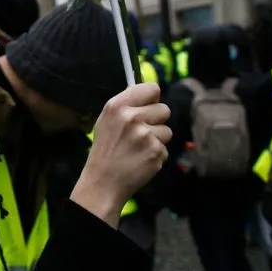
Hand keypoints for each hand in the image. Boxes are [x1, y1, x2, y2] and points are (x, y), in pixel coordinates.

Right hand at [70, 83, 170, 228]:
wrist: (103, 182)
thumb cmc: (105, 150)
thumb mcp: (106, 120)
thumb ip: (127, 105)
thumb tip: (150, 94)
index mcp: (117, 106)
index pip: (151, 88)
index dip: (152, 98)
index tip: (148, 106)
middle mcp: (132, 117)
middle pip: (164, 109)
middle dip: (157, 121)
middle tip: (142, 132)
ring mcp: (146, 135)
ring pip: (167, 131)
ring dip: (158, 140)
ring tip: (140, 149)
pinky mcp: (156, 152)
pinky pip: (165, 148)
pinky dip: (156, 155)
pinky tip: (141, 160)